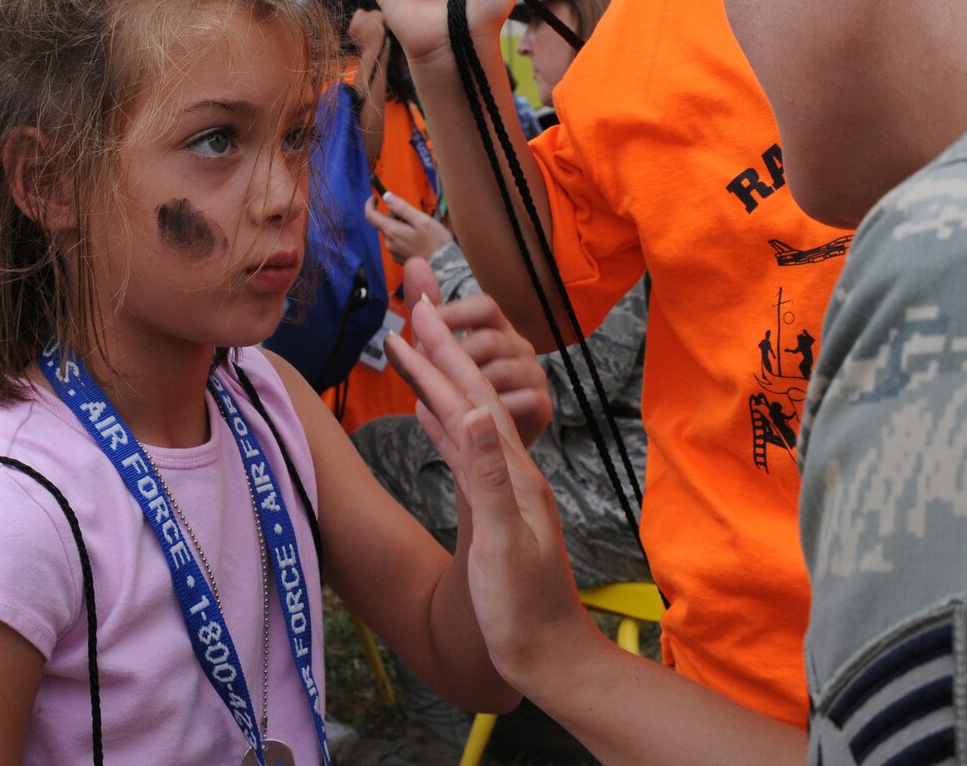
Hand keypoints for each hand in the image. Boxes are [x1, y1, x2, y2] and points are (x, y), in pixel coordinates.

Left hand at [364, 191, 453, 262]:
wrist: (444, 266)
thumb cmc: (435, 241)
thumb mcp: (421, 219)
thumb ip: (402, 207)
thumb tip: (386, 196)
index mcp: (392, 231)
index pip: (370, 216)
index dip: (370, 204)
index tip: (376, 197)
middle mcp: (389, 243)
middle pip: (384, 223)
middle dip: (395, 216)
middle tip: (415, 217)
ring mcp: (393, 252)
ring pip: (392, 232)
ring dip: (401, 227)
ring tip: (420, 231)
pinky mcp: (399, 258)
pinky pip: (397, 242)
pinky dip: (404, 237)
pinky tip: (419, 240)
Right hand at [384, 294, 588, 686]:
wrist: (551, 655)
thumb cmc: (523, 610)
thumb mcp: (501, 545)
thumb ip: (486, 478)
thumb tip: (471, 411)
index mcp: (511, 473)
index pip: (471, 400)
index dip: (442, 358)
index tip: (415, 318)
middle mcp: (511, 471)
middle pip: (471, 398)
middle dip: (443, 352)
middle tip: (415, 311)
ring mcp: (505, 489)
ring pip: (467, 418)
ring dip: (442, 381)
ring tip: (419, 350)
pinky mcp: (494, 509)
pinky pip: (465, 452)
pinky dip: (446, 424)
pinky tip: (435, 414)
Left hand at [399, 257, 550, 447]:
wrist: (486, 441)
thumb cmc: (461, 388)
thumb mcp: (438, 350)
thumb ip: (428, 309)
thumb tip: (415, 261)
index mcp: (497, 328)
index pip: (485, 306)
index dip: (455, 314)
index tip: (424, 329)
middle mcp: (520, 347)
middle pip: (489, 340)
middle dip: (452, 359)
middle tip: (425, 376)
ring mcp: (534, 375)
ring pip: (501, 372)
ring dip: (468, 387)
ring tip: (444, 399)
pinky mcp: (543, 405)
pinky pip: (519, 401)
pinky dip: (492, 410)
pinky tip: (471, 419)